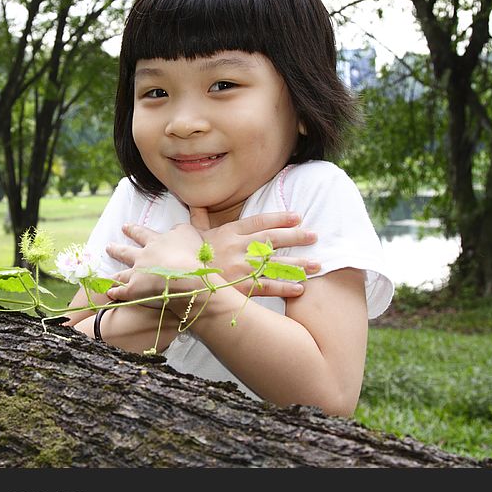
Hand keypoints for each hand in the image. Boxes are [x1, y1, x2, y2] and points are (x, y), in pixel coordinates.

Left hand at [105, 223, 208, 309]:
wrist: (188, 277)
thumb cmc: (192, 254)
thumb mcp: (188, 233)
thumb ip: (179, 229)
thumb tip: (173, 230)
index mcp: (156, 242)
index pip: (142, 234)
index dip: (133, 230)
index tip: (124, 227)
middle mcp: (143, 257)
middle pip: (126, 252)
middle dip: (116, 249)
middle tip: (108, 246)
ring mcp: (137, 274)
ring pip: (121, 274)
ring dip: (113, 275)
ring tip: (105, 277)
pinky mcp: (135, 290)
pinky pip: (122, 292)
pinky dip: (115, 292)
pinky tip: (110, 293)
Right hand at [187, 208, 318, 296]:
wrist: (175, 278)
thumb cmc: (184, 256)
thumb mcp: (191, 234)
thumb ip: (198, 219)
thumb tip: (194, 203)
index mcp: (228, 232)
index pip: (259, 222)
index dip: (279, 218)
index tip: (297, 216)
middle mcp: (237, 248)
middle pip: (272, 239)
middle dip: (295, 237)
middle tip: (314, 235)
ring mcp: (239, 268)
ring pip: (274, 264)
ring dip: (297, 265)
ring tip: (316, 265)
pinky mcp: (239, 288)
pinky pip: (266, 287)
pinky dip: (284, 287)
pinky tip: (300, 288)